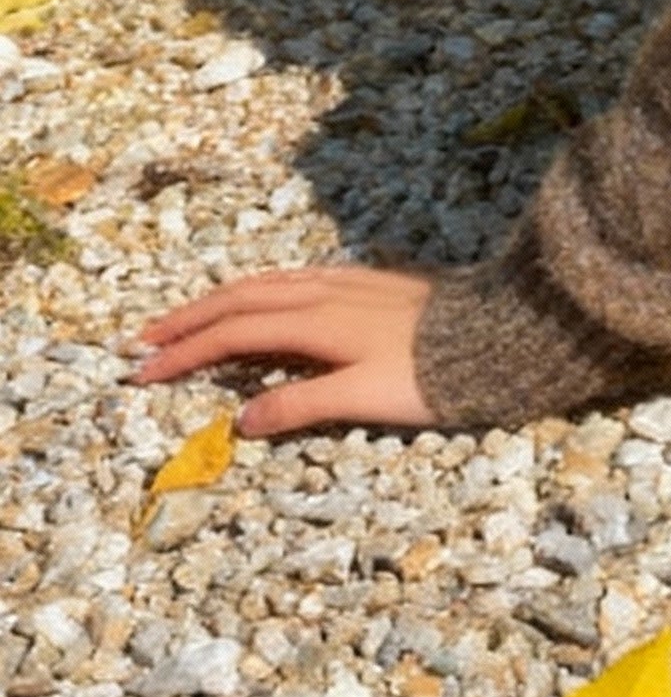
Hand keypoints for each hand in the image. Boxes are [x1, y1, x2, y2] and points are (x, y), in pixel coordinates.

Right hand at [126, 265, 437, 435]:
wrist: (502, 331)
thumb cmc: (437, 372)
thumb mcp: (367, 397)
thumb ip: (302, 404)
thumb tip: (242, 418)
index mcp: (316, 321)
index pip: (232, 335)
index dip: (185, 354)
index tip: (143, 372)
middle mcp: (324, 292)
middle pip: (239, 300)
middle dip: (188, 320)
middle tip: (145, 341)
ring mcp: (347, 282)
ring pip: (266, 283)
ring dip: (220, 300)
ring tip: (189, 318)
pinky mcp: (369, 282)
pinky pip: (294, 278)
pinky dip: (258, 289)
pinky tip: (263, 296)